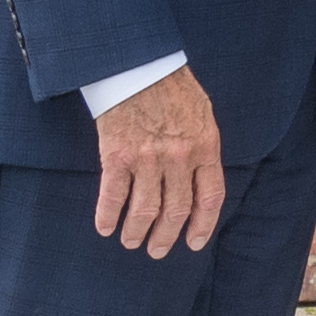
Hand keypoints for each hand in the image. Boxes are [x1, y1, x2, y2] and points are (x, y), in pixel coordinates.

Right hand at [89, 68, 227, 259]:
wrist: (138, 64)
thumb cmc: (172, 87)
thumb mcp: (202, 115)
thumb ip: (203, 147)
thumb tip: (201, 179)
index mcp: (206, 146)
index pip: (210, 198)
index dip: (202, 226)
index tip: (194, 243)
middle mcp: (180, 157)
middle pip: (176, 211)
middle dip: (166, 237)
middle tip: (157, 251)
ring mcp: (148, 158)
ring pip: (145, 210)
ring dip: (137, 232)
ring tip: (131, 241)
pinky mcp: (117, 155)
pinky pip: (113, 196)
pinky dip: (108, 216)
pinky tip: (105, 227)